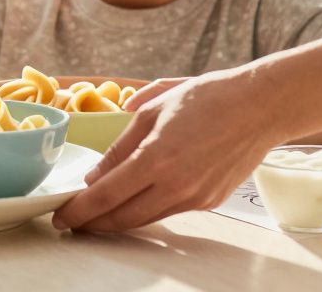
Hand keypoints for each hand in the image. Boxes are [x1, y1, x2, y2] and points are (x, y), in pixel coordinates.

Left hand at [52, 69, 283, 232]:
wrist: (260, 107)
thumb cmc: (207, 98)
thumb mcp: (153, 109)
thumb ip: (121, 145)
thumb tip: (97, 174)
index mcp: (156, 158)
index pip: (105, 196)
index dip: (79, 210)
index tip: (61, 215)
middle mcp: (176, 185)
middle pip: (123, 217)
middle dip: (93, 223)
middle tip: (72, 221)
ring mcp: (195, 197)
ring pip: (146, 218)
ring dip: (118, 220)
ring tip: (96, 216)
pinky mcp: (210, 201)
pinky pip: (169, 211)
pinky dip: (147, 210)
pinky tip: (133, 202)